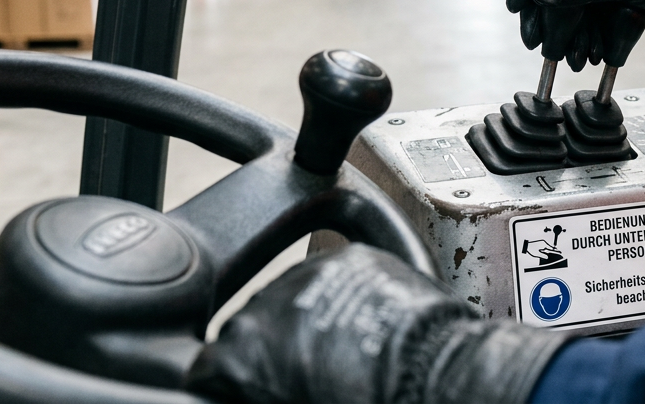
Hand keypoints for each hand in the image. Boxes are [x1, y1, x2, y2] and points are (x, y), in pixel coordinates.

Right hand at [185, 245, 565, 403]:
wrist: (435, 384)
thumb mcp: (293, 400)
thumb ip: (261, 385)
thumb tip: (259, 380)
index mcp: (240, 355)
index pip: (210, 360)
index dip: (236, 373)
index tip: (253, 380)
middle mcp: (264, 307)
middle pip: (253, 321)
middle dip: (277, 342)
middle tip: (313, 369)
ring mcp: (307, 275)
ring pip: (294, 292)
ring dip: (310, 312)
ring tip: (348, 347)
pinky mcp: (349, 256)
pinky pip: (335, 272)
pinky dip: (347, 292)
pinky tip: (368, 321)